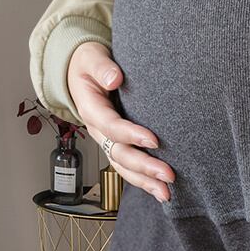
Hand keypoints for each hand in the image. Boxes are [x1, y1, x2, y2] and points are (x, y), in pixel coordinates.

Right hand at [67, 41, 174, 203]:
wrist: (81, 71)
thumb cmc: (89, 63)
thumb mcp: (91, 58)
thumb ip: (102, 67)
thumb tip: (114, 79)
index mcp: (90, 108)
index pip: (110, 125)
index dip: (130, 134)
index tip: (154, 140)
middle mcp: (98, 130)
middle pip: (119, 153)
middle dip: (144, 166)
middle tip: (168, 174)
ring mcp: (107, 140)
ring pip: (123, 166)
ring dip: (145, 181)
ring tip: (166, 193)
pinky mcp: (117, 144)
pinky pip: (128, 167)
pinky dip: (143, 181)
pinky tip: (160, 192)